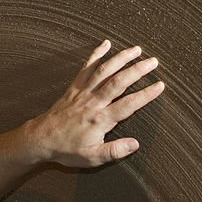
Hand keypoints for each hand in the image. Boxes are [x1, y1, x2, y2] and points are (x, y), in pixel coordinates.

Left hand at [27, 40, 164, 167]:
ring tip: (136, 50)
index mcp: (100, 120)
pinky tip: (105, 44)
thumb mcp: (92, 157)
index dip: (145, 94)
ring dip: (121, 58)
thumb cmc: (66, 149)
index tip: (160, 86)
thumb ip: (114, 151)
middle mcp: (93, 102)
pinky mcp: (74, 87)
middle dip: (137, 70)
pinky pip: (86, 67)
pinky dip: (96, 54)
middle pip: (118, 81)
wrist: (41, 139)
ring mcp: (83, 92)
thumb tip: (135, 144)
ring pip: (104, 70)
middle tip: (153, 62)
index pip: (128, 104)